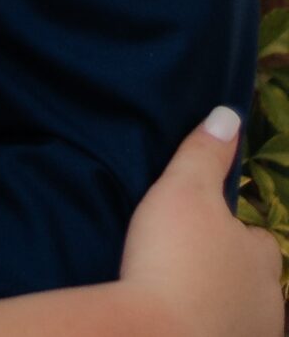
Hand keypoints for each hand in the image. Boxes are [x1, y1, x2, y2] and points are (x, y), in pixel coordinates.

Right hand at [118, 108, 279, 336]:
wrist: (158, 333)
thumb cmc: (173, 257)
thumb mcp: (182, 190)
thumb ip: (204, 153)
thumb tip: (228, 114)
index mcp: (262, 253)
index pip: (257, 238)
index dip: (231, 233)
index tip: (199, 232)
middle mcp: (271, 298)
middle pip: (253, 280)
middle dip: (228, 273)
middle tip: (184, 265)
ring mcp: (255, 332)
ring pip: (243, 312)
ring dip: (220, 304)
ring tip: (178, 296)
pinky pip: (224, 333)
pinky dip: (207, 328)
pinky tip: (180, 322)